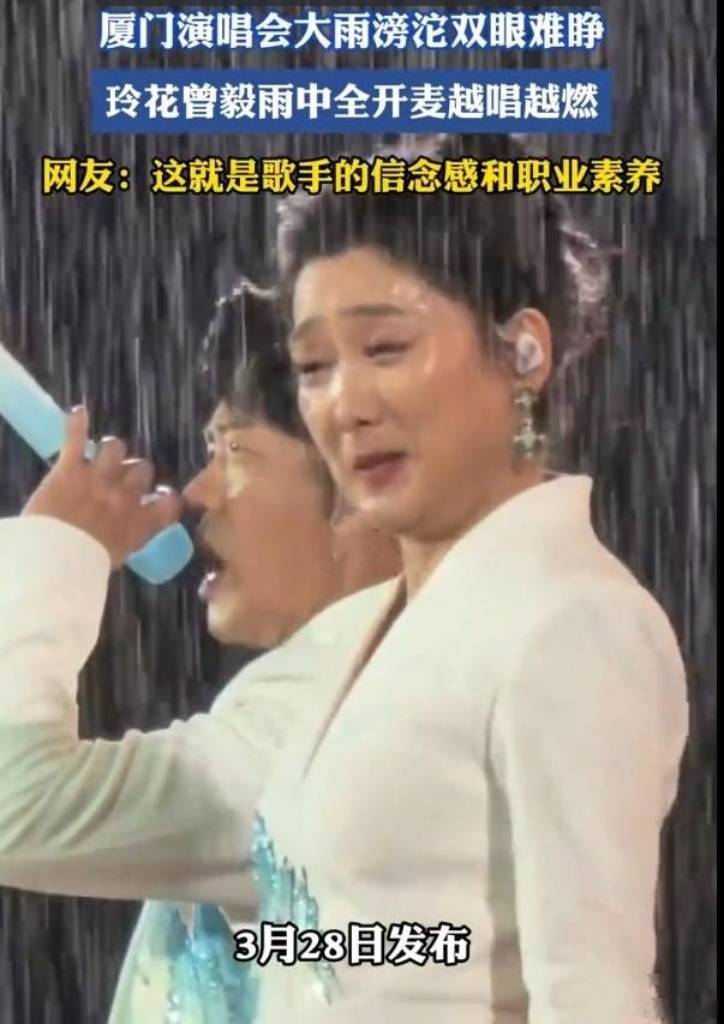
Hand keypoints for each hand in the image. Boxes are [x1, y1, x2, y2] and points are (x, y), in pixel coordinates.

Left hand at [22, 406, 182, 567]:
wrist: (58, 557)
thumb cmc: (85, 567)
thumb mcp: (116, 558)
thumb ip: (126, 541)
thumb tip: (123, 539)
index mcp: (141, 521)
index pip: (171, 502)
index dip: (168, 496)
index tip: (163, 496)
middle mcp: (126, 495)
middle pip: (142, 469)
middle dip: (133, 472)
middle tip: (121, 479)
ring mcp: (99, 477)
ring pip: (115, 447)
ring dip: (109, 451)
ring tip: (100, 454)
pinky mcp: (71, 468)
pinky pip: (76, 437)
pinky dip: (76, 423)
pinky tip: (78, 413)